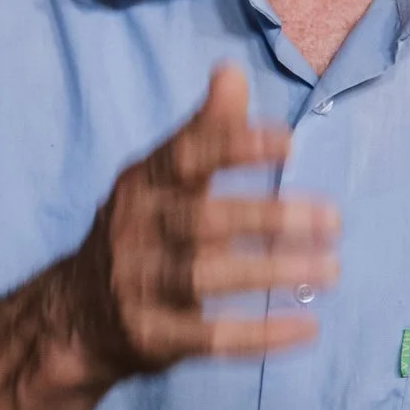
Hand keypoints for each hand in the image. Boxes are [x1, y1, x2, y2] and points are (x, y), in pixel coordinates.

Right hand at [62, 65, 338, 381]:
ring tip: (332, 269)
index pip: (185, 158)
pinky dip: (260, 335)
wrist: (76, 316)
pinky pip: (209, 338)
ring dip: (272, 272)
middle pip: (202, 220)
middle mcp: (134, 230)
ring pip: (206, 276)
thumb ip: (203, 132)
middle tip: (333, 218)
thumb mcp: (160, 178)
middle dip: (268, 218)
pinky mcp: (149, 336)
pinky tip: (308, 326)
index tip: (288, 141)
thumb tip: (232, 71)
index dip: (234, 146)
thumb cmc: (140, 233)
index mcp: (141, 184)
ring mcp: (137, 285)